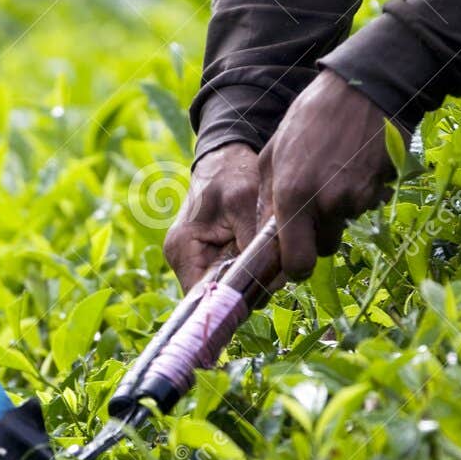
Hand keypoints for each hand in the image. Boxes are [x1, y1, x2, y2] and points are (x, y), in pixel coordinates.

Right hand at [162, 142, 261, 292]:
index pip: (202, 296)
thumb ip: (253, 241)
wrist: (224, 158)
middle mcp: (182, 260)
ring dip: (249, 280)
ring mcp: (194, 260)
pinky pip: (229, 274)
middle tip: (277, 276)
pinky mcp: (208, 256)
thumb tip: (268, 278)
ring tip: (274, 264)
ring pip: (225, 287)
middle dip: (246, 289)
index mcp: (182, 249)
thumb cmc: (230, 174)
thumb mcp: (245, 202)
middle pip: (215, 295)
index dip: (230, 301)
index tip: (262, 293)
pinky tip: (265, 258)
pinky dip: (248, 270)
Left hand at [261, 69, 402, 282]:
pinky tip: (351, 168)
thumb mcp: (273, 152)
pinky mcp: (378, 191)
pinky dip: (356, 197)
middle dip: (316, 236)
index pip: (297, 263)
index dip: (295, 268)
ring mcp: (356, 199)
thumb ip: (267, 197)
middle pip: (322, 250)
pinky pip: (362, 209)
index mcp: (293, 196)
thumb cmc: (311, 117)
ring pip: (343, 228)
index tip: (293, 260)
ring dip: (336, 215)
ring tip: (332, 176)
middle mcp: (325, 205)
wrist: (364, 88)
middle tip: (313, 206)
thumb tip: (264, 233)